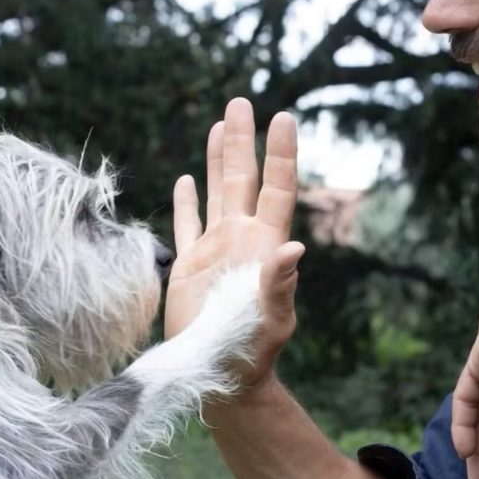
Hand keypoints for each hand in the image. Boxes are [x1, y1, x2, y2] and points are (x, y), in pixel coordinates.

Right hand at [165, 97, 304, 388]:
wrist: (222, 377)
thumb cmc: (252, 352)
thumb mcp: (271, 319)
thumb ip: (279, 285)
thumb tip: (294, 250)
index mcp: (264, 244)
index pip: (275, 187)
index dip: (280, 153)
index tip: (283, 118)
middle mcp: (241, 238)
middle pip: (242, 177)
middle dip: (242, 140)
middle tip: (241, 101)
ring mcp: (215, 249)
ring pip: (214, 192)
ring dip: (215, 159)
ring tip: (219, 124)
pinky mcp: (189, 266)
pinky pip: (186, 224)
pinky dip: (186, 201)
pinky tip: (184, 179)